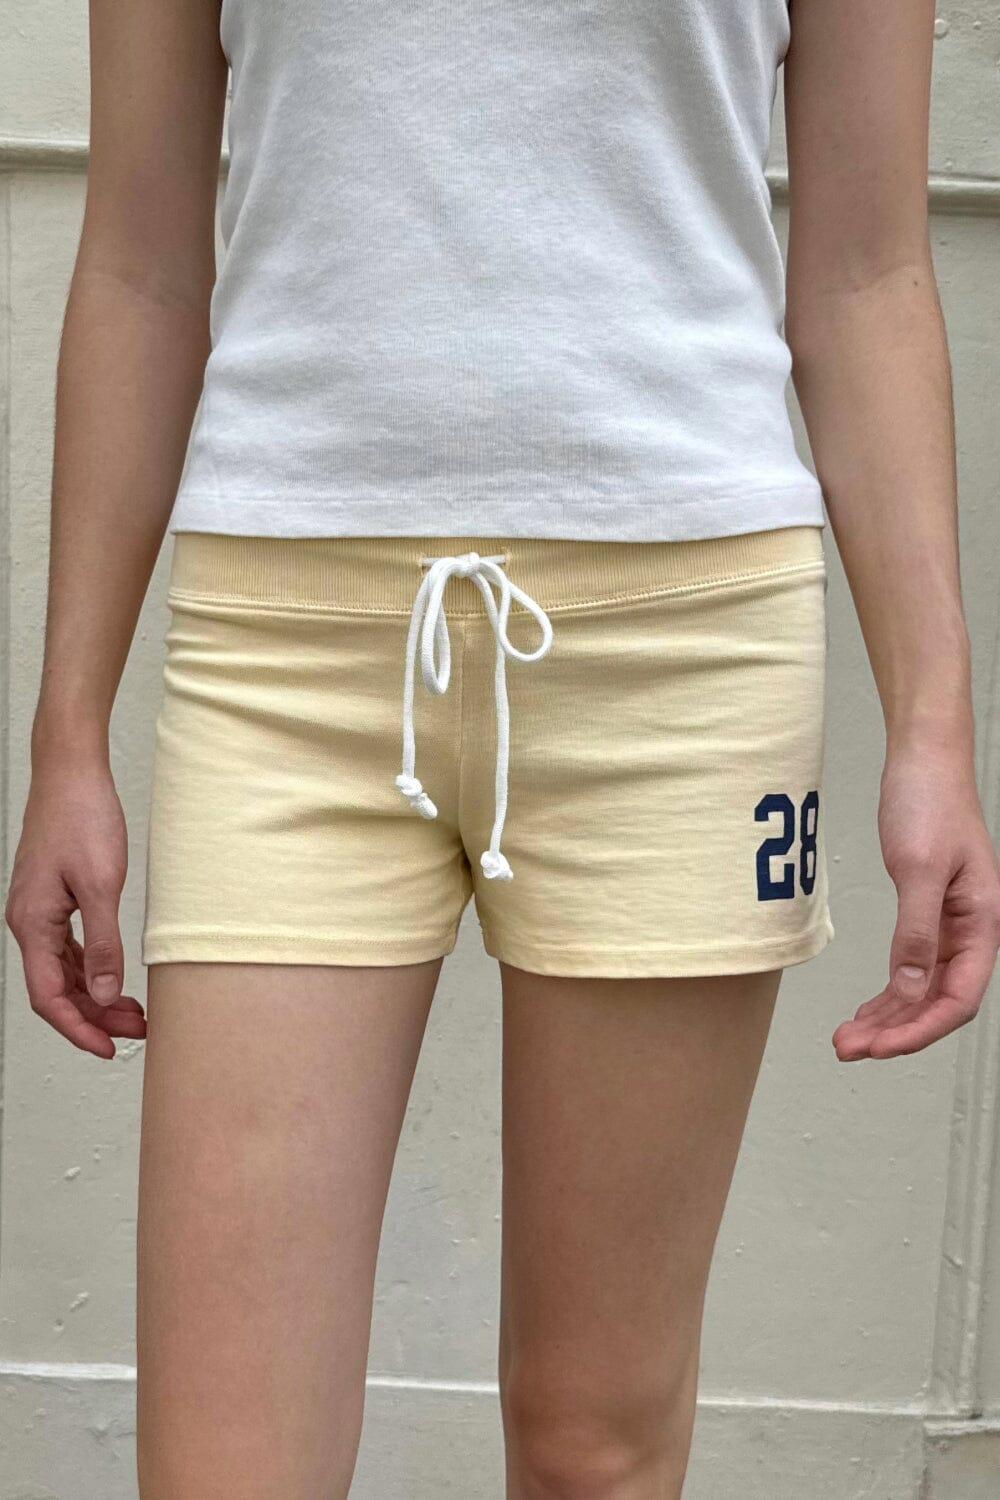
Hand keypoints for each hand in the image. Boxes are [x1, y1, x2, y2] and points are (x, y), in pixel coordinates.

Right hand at [5, 757, 145, 1058]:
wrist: (71, 772)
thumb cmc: (82, 816)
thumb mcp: (101, 884)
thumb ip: (103, 943)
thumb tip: (104, 992)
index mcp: (33, 924)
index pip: (49, 997)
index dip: (78, 1029)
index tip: (109, 1049)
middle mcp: (29, 922)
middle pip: (57, 989)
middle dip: (94, 1017)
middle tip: (136, 1031)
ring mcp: (39, 910)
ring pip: (63, 970)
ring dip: (95, 995)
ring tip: (134, 1011)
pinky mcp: (53, 897)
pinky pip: (67, 948)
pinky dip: (91, 968)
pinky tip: (114, 976)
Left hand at [833, 743, 999, 1060]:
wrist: (923, 760)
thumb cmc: (929, 802)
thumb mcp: (919, 868)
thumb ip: (916, 930)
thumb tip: (908, 987)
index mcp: (983, 923)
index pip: (957, 998)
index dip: (918, 1029)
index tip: (878, 1047)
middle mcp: (971, 930)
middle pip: (938, 1002)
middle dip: (895, 1031)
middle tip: (848, 1049)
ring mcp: (950, 924)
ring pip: (922, 989)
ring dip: (888, 1017)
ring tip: (848, 1037)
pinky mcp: (928, 912)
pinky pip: (912, 967)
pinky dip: (889, 991)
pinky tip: (867, 1008)